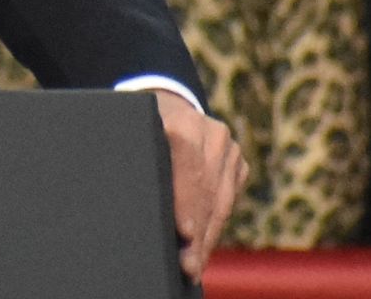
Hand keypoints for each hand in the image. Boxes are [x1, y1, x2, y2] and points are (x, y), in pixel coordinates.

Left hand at [150, 89, 245, 281]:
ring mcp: (229, 147)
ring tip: (194, 266)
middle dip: (197, 233)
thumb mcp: (131, 133)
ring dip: (207, 237)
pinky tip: (203, 247)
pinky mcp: (238, 162)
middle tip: (187, 266)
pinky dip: (214, 225)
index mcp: (181, 121)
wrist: (167, 104)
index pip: (187, 165)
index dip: (186, 202)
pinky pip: (228, 200)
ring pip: (221, 200)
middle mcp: (211, 132)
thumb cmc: (137, 126)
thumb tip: (132, 199)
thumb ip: (135, 158)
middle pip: (206, 190)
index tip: (184, 233)